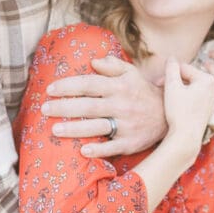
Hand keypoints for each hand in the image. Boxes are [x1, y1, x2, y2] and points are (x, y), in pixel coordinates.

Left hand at [41, 55, 166, 157]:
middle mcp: (121, 105)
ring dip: (75, 129)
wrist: (170, 115)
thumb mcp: (132, 73)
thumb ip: (112, 65)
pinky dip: (99, 150)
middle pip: (88, 106)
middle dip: (64, 107)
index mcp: (119, 86)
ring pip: (97, 127)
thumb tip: (93, 61)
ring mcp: (126, 125)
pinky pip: (113, 147)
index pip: (89, 84)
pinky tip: (83, 151)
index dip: (68, 86)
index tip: (50, 89)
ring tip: (55, 130)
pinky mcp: (130, 143)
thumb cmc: (142, 92)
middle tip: (44, 109)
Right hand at [163, 59, 213, 161]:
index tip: (158, 83)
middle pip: (189, 77)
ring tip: (169, 97)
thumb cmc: (179, 112)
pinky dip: (187, 97)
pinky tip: (179, 104)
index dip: (168, 74)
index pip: (183, 68)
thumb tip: (172, 58)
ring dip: (180, 88)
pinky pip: (197, 96)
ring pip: (193, 86)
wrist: (185, 137)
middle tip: (161, 88)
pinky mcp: (210, 108)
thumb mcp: (171, 86)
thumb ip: (171, 68)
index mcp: (207, 79)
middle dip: (174, 81)